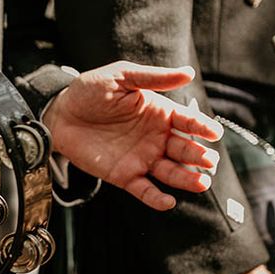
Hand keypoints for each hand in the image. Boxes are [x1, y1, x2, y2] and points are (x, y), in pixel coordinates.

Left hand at [43, 61, 222, 209]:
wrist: (59, 114)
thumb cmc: (90, 91)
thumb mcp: (122, 77)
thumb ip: (154, 78)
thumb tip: (188, 72)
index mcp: (159, 113)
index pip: (187, 121)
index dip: (202, 127)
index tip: (214, 134)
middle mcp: (156, 137)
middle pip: (184, 149)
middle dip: (199, 156)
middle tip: (210, 161)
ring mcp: (142, 158)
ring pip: (170, 172)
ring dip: (187, 178)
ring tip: (201, 183)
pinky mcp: (124, 175)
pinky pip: (144, 189)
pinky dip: (156, 198)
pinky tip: (168, 201)